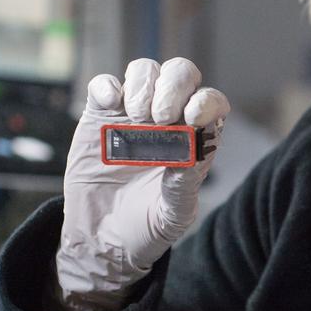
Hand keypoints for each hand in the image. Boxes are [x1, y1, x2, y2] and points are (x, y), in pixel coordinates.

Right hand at [53, 57, 230, 310]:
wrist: (102, 240)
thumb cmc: (147, 226)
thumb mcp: (173, 215)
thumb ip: (185, 185)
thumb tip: (190, 151)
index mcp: (196, 138)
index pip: (211, 102)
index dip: (206, 102)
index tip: (193, 119)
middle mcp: (168, 118)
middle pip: (180, 74)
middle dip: (174, 87)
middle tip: (161, 118)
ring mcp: (132, 114)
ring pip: (144, 70)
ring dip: (142, 85)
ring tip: (136, 118)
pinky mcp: (99, 116)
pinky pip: (103, 85)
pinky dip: (107, 87)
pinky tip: (109, 108)